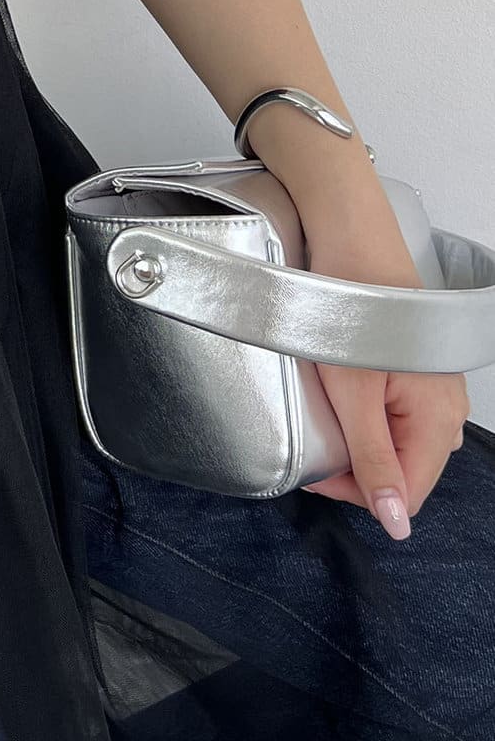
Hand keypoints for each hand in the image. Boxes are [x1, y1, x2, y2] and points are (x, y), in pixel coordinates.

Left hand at [297, 213, 471, 538]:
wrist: (349, 237)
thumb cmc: (352, 307)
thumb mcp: (354, 395)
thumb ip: (374, 461)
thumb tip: (396, 524)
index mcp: (439, 421)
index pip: (406, 494)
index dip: (357, 492)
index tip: (315, 472)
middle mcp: (446, 407)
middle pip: (403, 467)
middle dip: (358, 465)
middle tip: (314, 442)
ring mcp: (432, 385)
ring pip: (397, 438)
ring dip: (360, 438)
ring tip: (326, 413)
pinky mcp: (413, 365)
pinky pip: (395, 410)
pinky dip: (366, 413)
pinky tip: (341, 394)